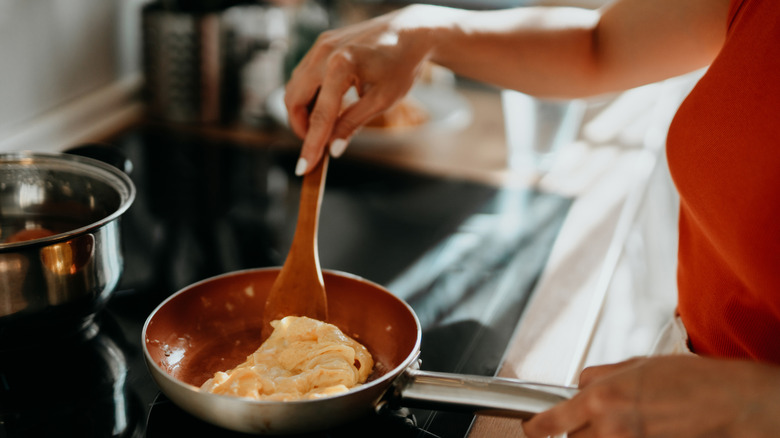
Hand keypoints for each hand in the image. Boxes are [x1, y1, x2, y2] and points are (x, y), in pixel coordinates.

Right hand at [284, 5, 438, 173]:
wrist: (411, 32)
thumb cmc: (401, 65)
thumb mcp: (382, 100)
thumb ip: (354, 123)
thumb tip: (334, 149)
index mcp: (341, 66)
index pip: (320, 116)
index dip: (311, 145)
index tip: (303, 169)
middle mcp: (324, 53)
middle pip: (293, 99)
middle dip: (301, 126)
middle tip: (317, 144)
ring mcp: (320, 45)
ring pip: (295, 86)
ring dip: (303, 110)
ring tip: (326, 125)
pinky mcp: (321, 43)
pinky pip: (304, 74)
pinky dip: (309, 94)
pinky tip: (328, 104)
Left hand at [522, 355, 779, 436]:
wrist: (727, 402)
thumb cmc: (687, 379)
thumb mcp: (634, 366)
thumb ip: (599, 377)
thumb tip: (578, 386)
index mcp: (599, 399)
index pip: (549, 422)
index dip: (534, 427)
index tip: (530, 427)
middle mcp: (608, 428)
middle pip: (573, 437)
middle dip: (580, 427)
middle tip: (604, 415)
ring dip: (601, 435)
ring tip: (630, 420)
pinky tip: (645, 428)